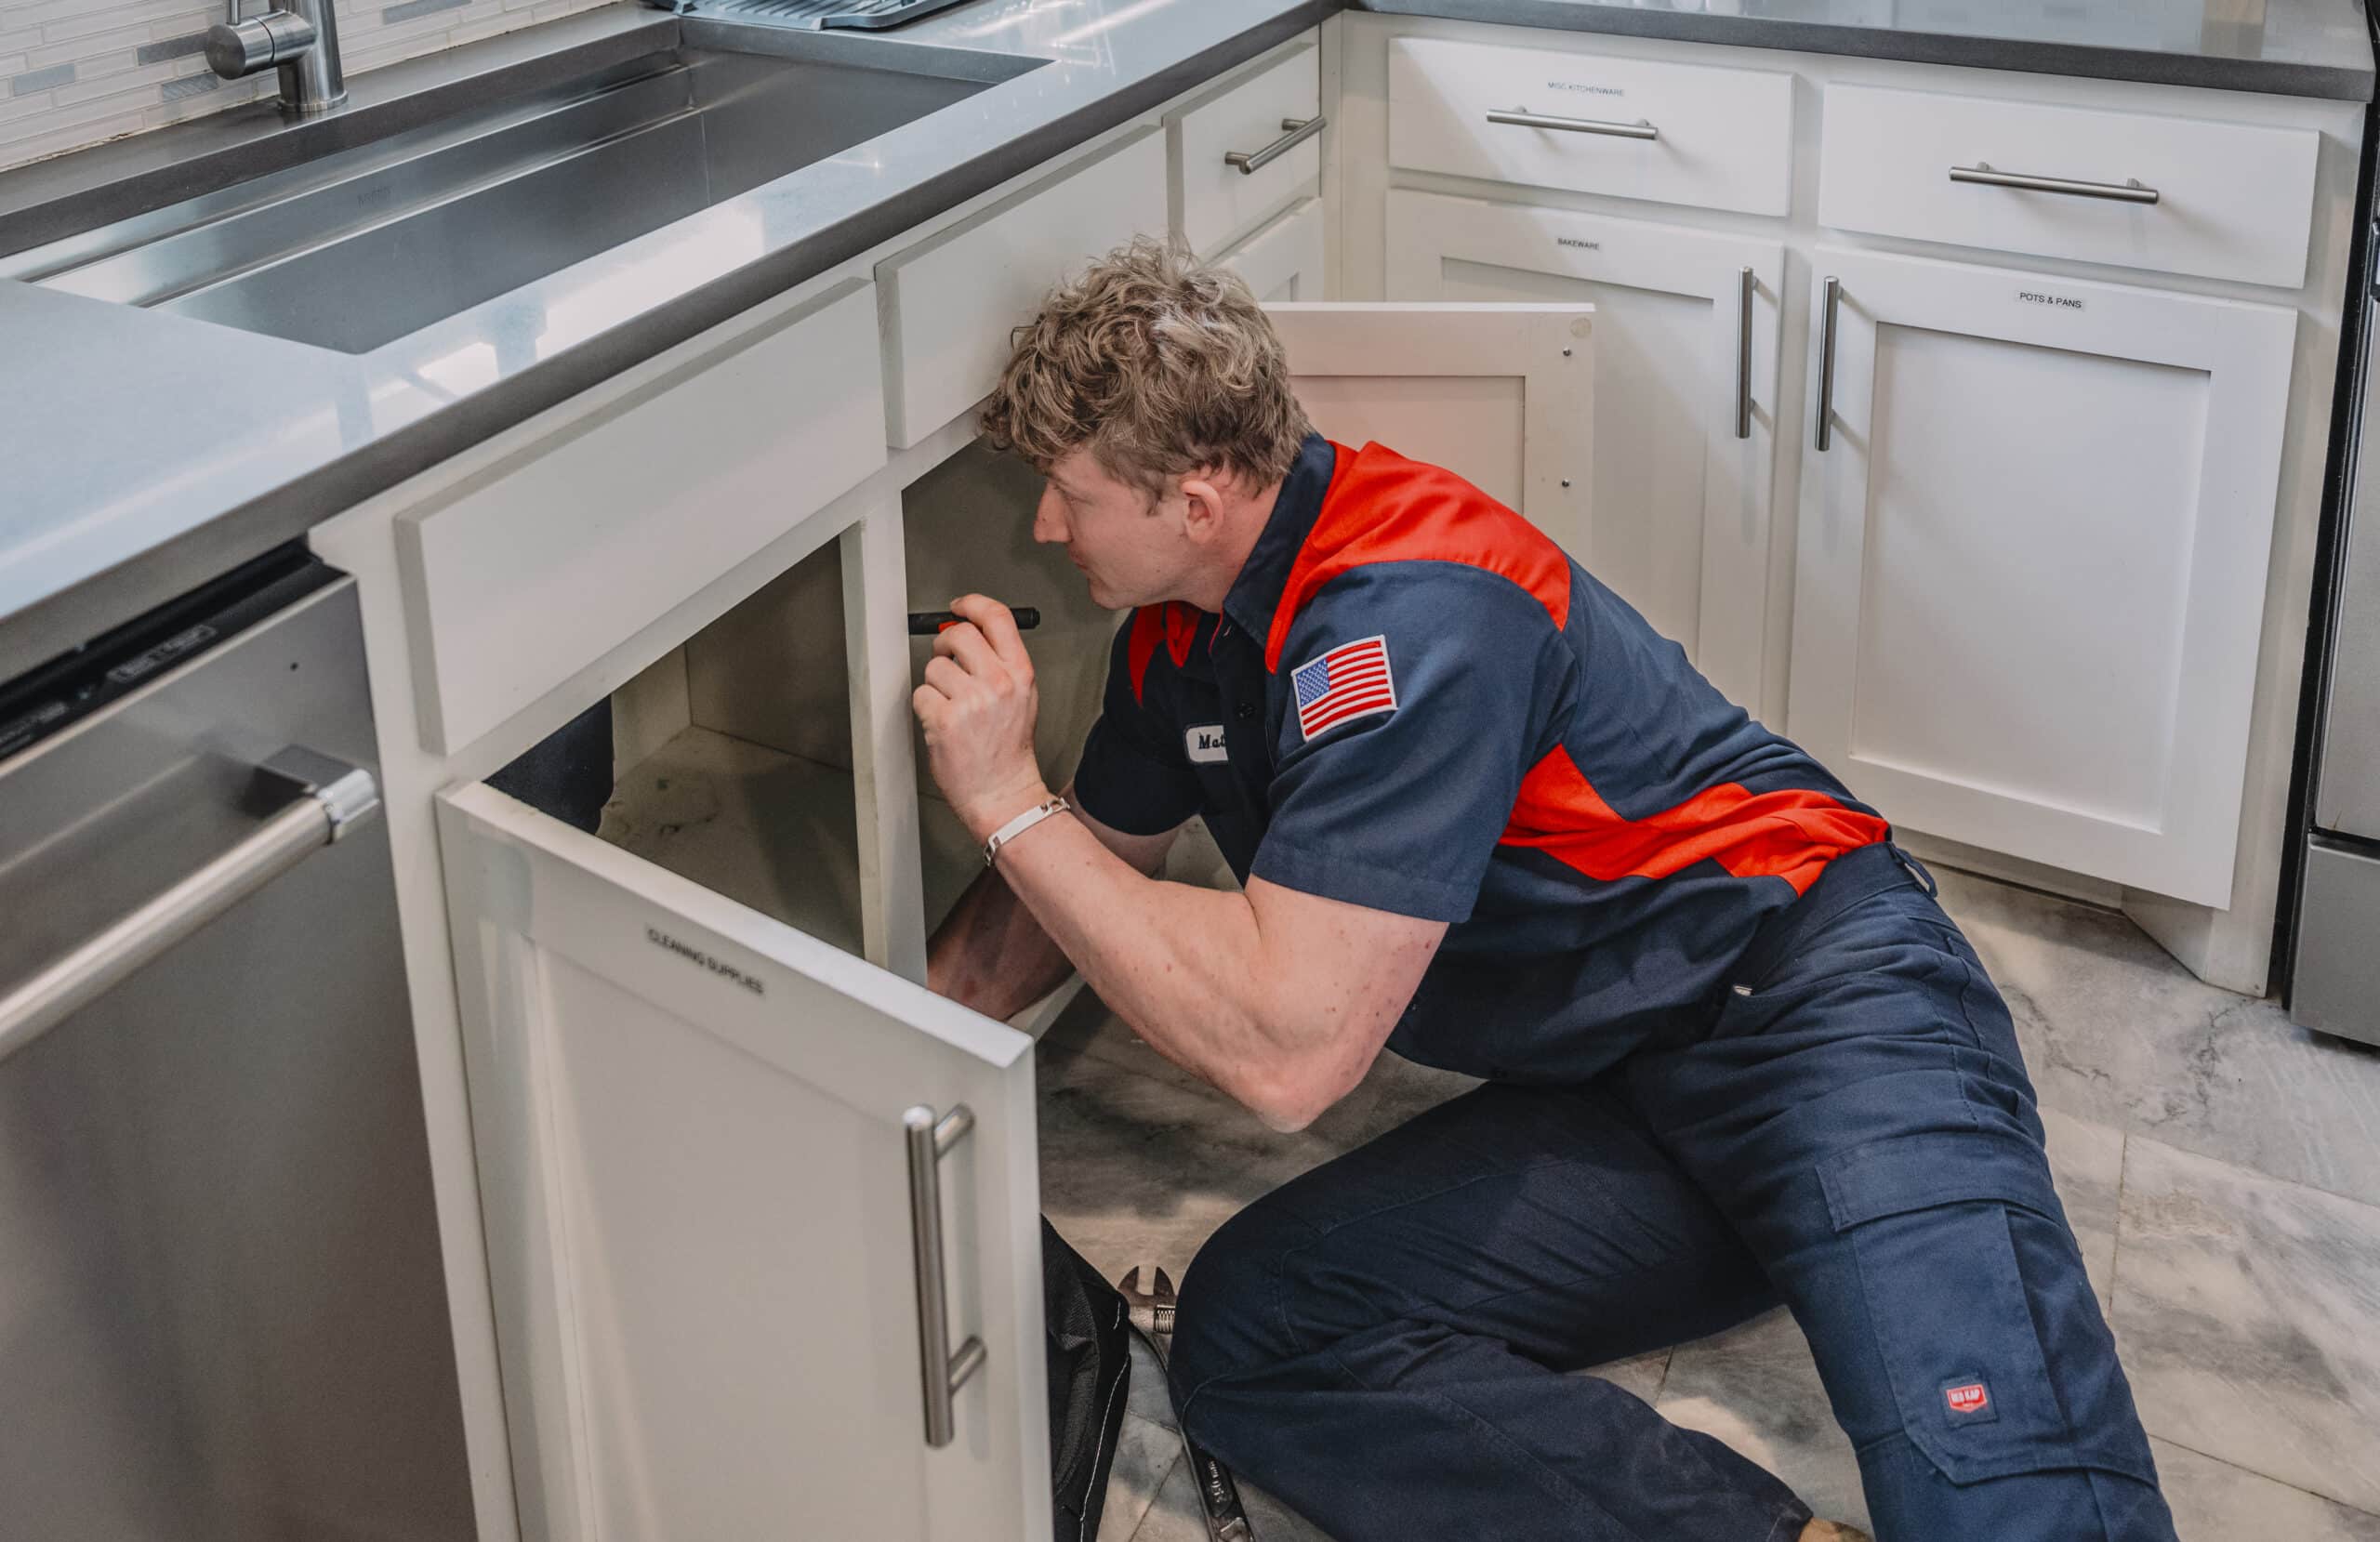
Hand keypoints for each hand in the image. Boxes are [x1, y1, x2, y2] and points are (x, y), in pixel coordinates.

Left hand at [910, 594, 1050, 840]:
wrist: (1002, 791)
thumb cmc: (1008, 748)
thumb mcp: (1021, 696)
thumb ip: (998, 661)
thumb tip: (965, 631)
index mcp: (1020, 673)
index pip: (996, 617)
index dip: (972, 604)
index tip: (959, 607)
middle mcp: (997, 683)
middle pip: (958, 635)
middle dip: (944, 645)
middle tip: (946, 660)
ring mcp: (970, 702)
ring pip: (934, 668)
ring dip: (935, 685)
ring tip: (952, 707)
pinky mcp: (944, 720)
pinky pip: (921, 695)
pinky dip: (926, 708)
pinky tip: (944, 725)